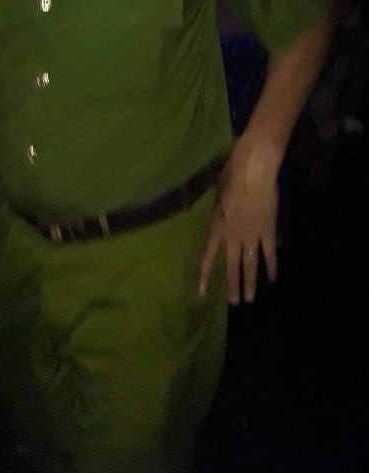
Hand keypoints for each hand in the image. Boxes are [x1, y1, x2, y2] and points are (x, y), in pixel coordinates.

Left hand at [199, 137, 279, 303]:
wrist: (253, 171)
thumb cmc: (231, 176)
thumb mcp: (217, 196)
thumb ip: (220, 213)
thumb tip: (224, 223)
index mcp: (216, 226)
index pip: (207, 256)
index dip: (203, 275)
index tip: (200, 293)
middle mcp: (232, 236)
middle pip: (231, 266)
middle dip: (232, 286)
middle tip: (234, 302)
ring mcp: (251, 235)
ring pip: (250, 265)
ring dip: (250, 283)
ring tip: (249, 299)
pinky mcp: (267, 230)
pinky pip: (269, 253)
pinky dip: (271, 267)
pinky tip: (272, 279)